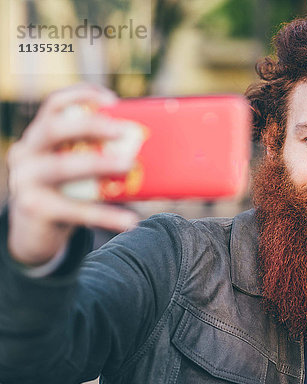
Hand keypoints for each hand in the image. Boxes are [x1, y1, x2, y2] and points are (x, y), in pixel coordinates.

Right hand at [7, 84, 138, 265]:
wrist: (34, 232)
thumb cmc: (65, 191)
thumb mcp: (72, 166)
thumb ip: (95, 153)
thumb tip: (147, 148)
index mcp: (39, 135)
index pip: (54, 104)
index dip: (82, 96)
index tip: (112, 100)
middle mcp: (26, 153)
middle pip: (54, 129)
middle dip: (91, 125)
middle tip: (123, 130)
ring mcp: (26, 181)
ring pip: (62, 167)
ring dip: (99, 163)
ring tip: (129, 165)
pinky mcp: (36, 209)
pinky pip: (75, 210)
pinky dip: (105, 215)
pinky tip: (129, 221)